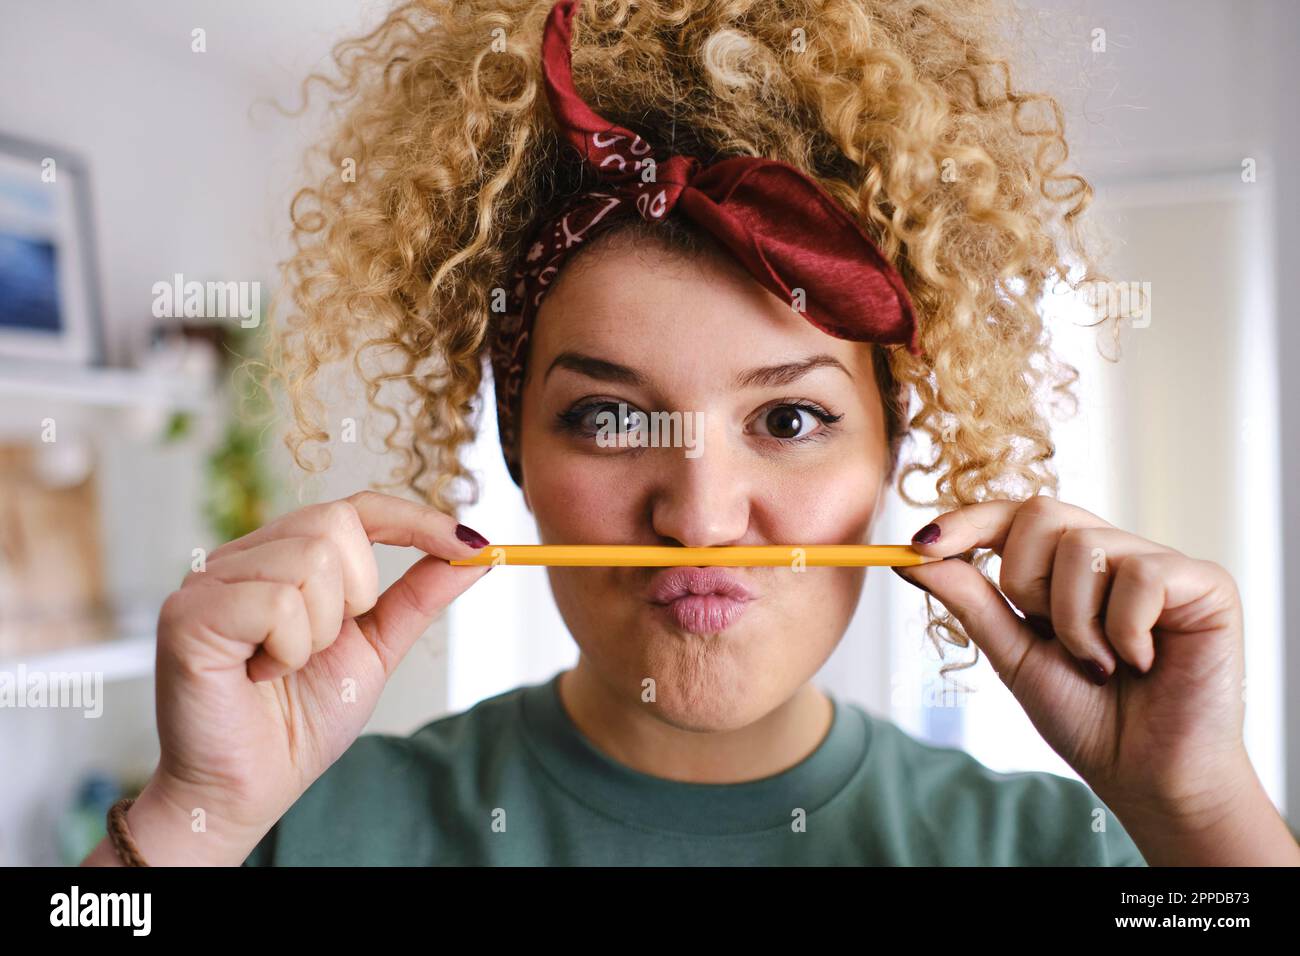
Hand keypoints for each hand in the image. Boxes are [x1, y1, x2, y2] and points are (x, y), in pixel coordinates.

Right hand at [115, 491, 490, 863]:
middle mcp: (243, 558)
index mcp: (284, 558)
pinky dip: (288, 650)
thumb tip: (476, 552)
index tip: (474, 545)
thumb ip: (419, 596)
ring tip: (286, 666)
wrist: (246, 792)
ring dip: (319, 632)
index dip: (417, 520)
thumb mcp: (376, 650)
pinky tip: (261, 675)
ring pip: (310, 560)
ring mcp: (209, 581)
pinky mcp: (188, 614)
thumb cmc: (299, 724)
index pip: (357, 508)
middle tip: (326, 646)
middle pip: (335, 523)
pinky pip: (276, 603)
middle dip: (357, 595)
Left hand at [892, 495, 1250, 827]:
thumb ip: (971, 601)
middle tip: (1048, 635)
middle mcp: (1114, 552)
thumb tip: (913, 556)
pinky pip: (1141, 575)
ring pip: (1083, 546)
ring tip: (1099, 665)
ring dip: (1073, 621)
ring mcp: (1160, 563)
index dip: (966, 523)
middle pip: (1042, 513)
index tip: (920, 545)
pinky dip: (1123, 630)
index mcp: (1067, 566)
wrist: (1147, 777)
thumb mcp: (1012, 656)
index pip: (1011, 516)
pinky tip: (1141, 663)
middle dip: (1024, 581)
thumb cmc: (1087, 719)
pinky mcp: (1205, 583)